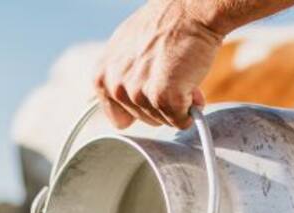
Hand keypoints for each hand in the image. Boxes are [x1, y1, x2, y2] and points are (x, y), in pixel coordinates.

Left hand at [94, 1, 222, 129]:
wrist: (190, 11)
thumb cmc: (164, 25)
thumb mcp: (127, 48)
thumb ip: (120, 76)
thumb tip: (120, 101)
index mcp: (102, 76)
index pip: (119, 118)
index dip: (142, 108)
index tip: (152, 93)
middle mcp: (115, 86)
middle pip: (145, 120)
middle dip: (162, 104)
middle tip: (171, 74)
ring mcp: (138, 93)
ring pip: (163, 121)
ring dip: (177, 104)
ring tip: (181, 74)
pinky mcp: (162, 97)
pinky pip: (180, 120)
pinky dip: (191, 109)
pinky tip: (191, 85)